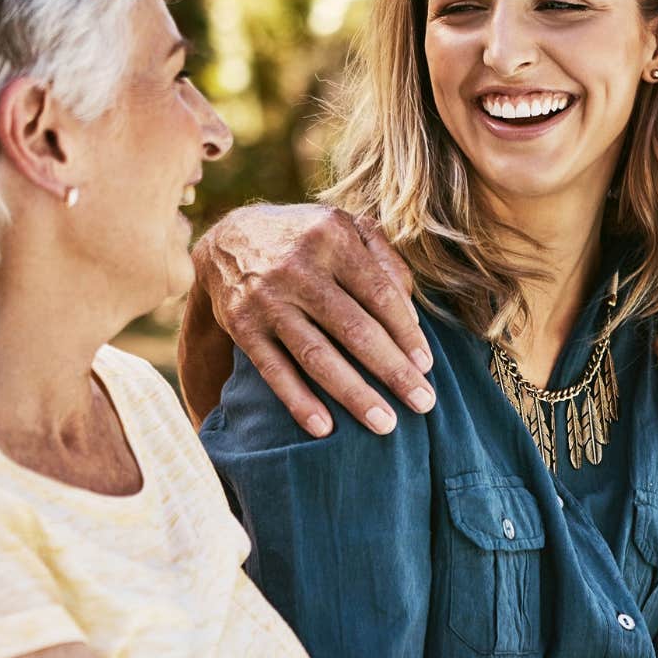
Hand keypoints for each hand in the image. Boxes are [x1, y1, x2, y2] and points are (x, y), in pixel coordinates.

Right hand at [191, 203, 432, 435]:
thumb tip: (412, 316)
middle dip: (392, 371)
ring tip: (385, 424)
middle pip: (354, 329)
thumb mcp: (346, 228)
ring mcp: (267, 299)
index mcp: (332, 237)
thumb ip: (385, 261)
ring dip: (353, 394)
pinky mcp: (241, 326)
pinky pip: (274, 370)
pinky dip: (298, 401)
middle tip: (423, 403)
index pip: (380, 294)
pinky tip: (325, 429)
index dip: (407, 333)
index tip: (427, 367)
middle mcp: (298, 267)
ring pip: (316, 356)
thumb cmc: (308, 240)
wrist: (229, 240)